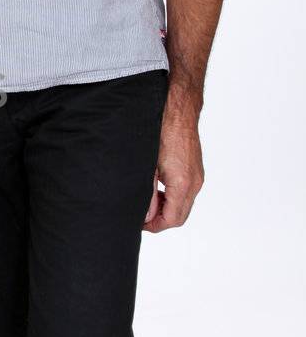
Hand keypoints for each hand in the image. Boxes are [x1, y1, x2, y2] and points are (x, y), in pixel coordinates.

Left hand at [143, 96, 203, 231]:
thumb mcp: (147, 166)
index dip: (154, 226)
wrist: (177, 110)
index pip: (172, 219)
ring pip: (184, 205)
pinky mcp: (196, 170)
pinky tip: (157, 189)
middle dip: (160, 220)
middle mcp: (194, 182)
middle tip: (141, 215)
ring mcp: (197, 176)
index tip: (139, 223)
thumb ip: (147, 194)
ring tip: (147, 201)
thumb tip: (146, 216)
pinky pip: (187, 193)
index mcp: (182, 184)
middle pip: (180, 216)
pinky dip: (173, 198)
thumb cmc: (160, 132)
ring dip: (167, 209)